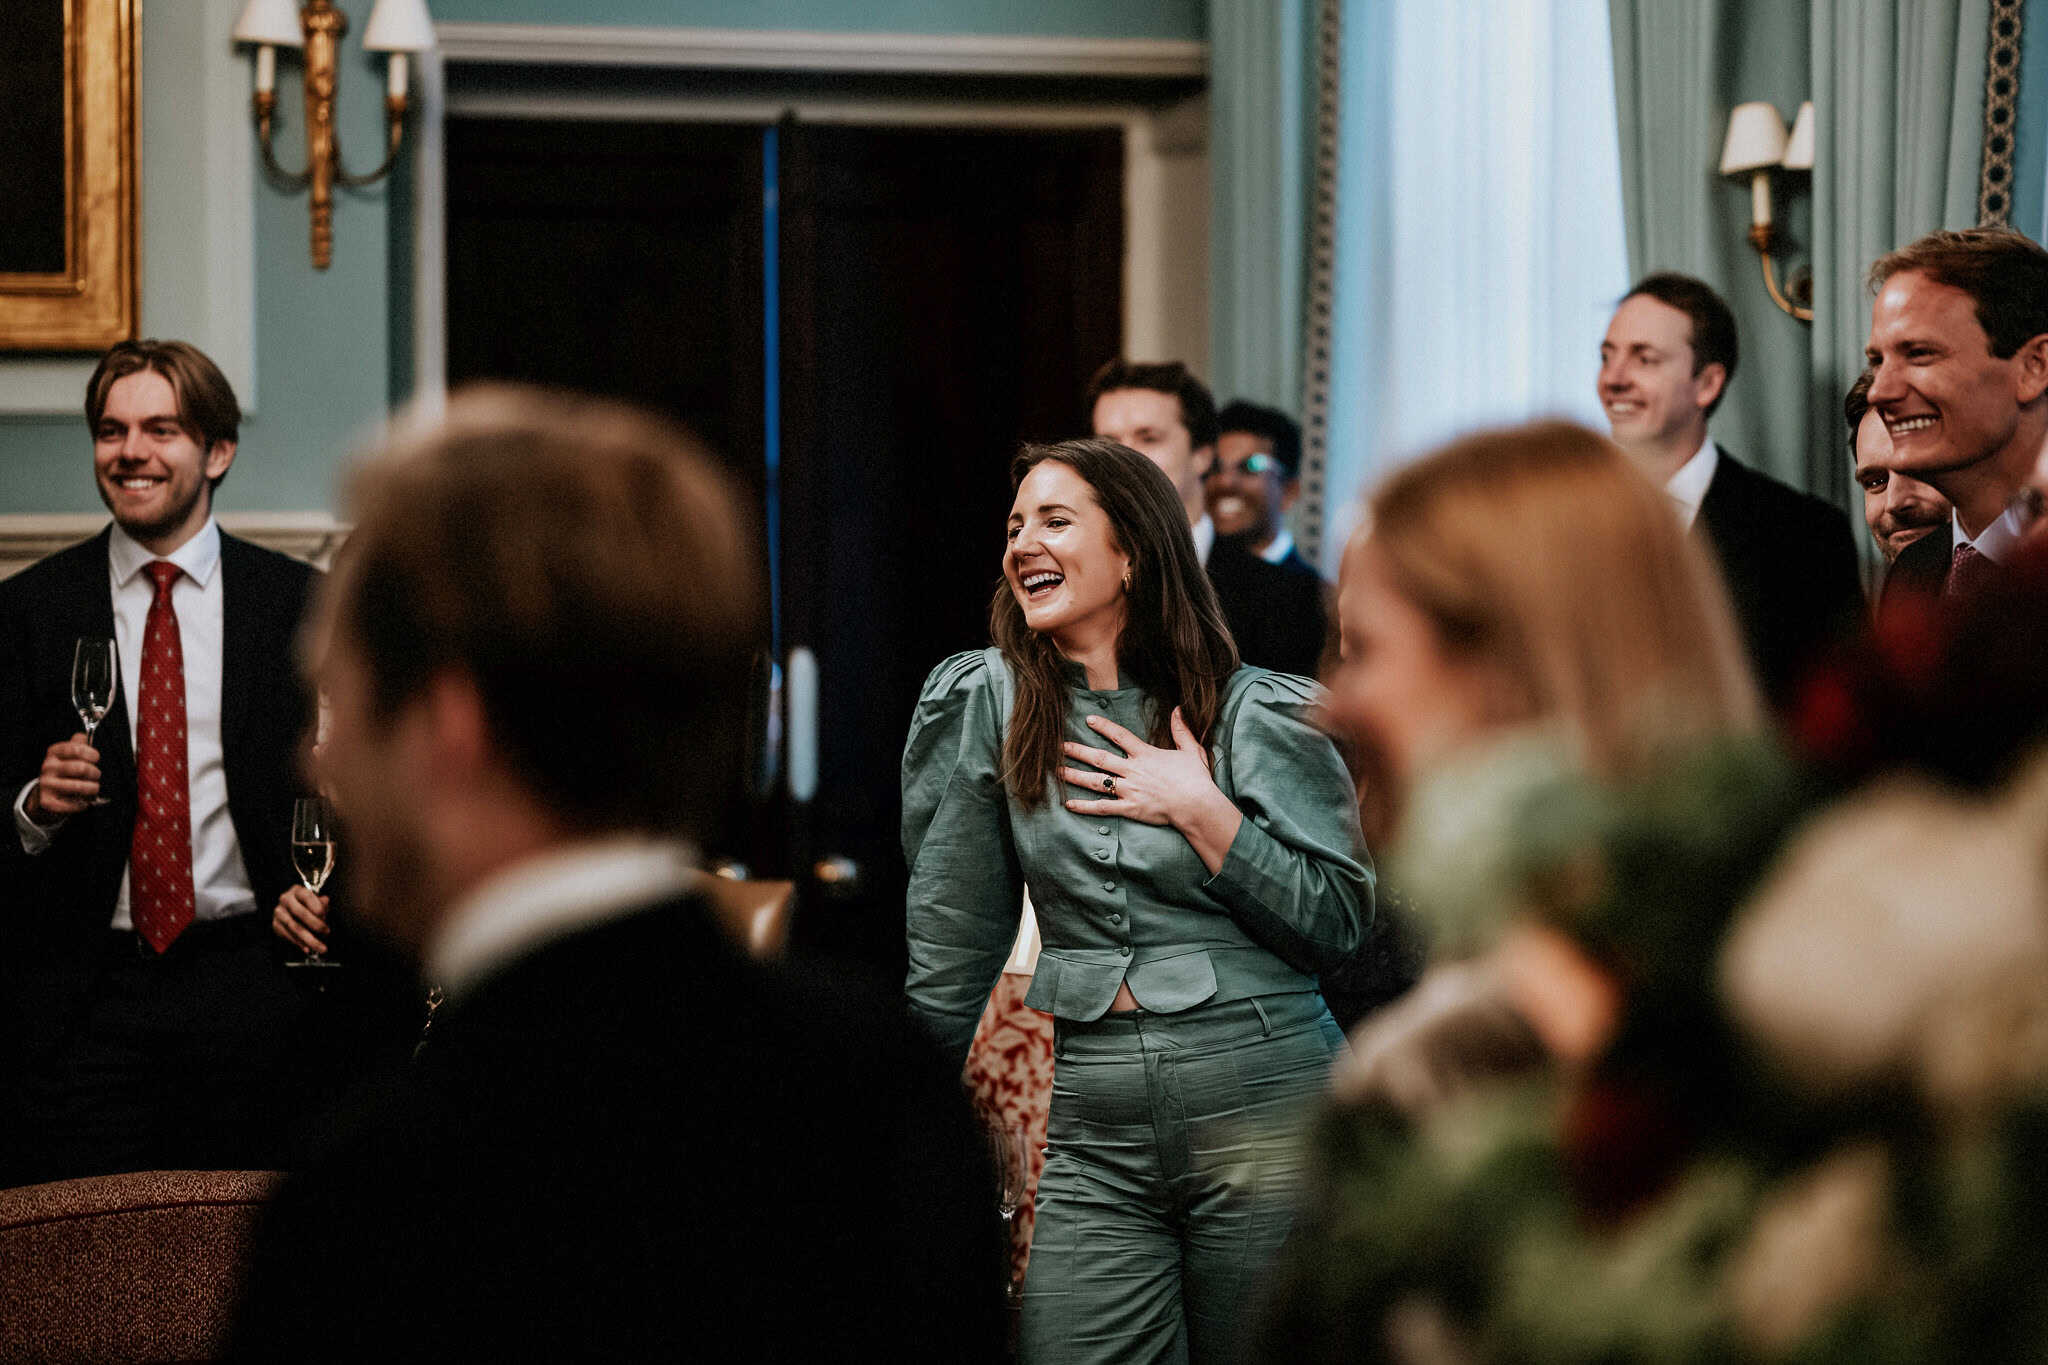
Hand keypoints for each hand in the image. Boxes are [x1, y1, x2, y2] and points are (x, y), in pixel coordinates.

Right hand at [29, 734, 99, 819]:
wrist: (44, 795)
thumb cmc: (64, 772)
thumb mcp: (68, 755)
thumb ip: (77, 744)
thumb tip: (82, 736)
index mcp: (54, 752)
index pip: (77, 749)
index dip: (92, 754)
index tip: (96, 759)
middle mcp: (47, 767)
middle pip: (81, 768)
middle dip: (95, 773)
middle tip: (96, 776)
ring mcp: (46, 784)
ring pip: (79, 786)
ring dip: (92, 789)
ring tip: (93, 788)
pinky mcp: (48, 801)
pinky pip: (74, 803)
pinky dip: (83, 803)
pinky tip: (83, 800)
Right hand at [273, 884, 330, 955]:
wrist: (291, 910)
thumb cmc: (309, 905)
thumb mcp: (317, 901)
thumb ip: (322, 903)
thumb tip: (325, 904)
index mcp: (297, 891)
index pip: (307, 896)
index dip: (316, 906)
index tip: (324, 916)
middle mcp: (285, 899)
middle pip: (300, 913)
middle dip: (315, 924)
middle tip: (327, 932)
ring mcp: (279, 913)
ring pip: (294, 927)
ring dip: (309, 939)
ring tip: (321, 947)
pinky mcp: (275, 925)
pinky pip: (288, 935)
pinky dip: (299, 943)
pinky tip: (308, 949)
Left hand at [1060, 709, 1217, 827]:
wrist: (1197, 806)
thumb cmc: (1196, 779)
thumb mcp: (1191, 749)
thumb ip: (1181, 729)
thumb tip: (1177, 709)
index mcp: (1145, 755)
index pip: (1120, 736)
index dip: (1104, 727)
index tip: (1089, 719)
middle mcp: (1133, 771)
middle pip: (1099, 758)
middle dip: (1078, 751)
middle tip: (1059, 746)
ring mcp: (1129, 790)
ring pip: (1096, 781)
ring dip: (1075, 776)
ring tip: (1057, 771)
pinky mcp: (1129, 809)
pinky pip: (1103, 807)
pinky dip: (1085, 806)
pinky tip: (1069, 804)